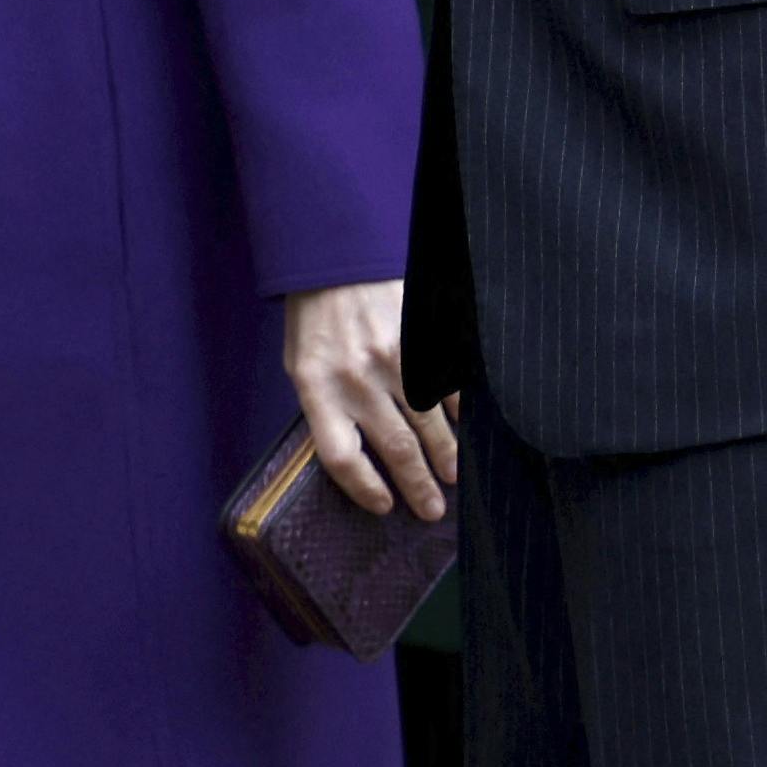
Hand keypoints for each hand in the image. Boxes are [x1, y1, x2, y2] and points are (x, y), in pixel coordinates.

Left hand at [283, 281, 459, 520]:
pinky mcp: (424, 338)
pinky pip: (449, 386)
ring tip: (453, 478)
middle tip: (433, 510)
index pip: (343, 458)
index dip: (365, 489)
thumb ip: (325, 406)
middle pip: (395, 449)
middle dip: (418, 486)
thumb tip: (359, 453)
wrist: (339, 255)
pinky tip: (465, 429)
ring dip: (445, 457)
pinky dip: (459, 413)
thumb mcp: (300, 363)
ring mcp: (396, 359)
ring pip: (429, 424)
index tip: (384, 506)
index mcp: (318, 388)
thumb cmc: (315, 315)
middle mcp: (358, 379)